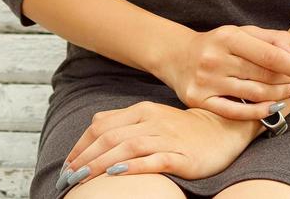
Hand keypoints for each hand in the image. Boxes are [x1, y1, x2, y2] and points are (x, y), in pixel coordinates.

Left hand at [58, 101, 254, 187]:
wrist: (222, 131)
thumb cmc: (182, 128)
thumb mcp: (151, 117)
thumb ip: (123, 120)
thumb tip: (94, 126)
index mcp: (141, 111)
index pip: (102, 126)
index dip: (81, 146)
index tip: (67, 165)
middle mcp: (151, 122)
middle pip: (110, 138)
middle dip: (85, 158)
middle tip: (68, 177)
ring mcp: (167, 138)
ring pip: (127, 148)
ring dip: (101, 163)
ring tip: (83, 178)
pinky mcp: (181, 156)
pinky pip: (154, 160)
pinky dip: (133, 166)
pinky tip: (117, 173)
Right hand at [155, 24, 289, 121]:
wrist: (175, 55)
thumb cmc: (216, 44)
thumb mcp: (240, 33)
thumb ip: (270, 39)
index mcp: (228, 37)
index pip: (270, 55)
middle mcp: (215, 58)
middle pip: (264, 76)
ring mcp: (206, 81)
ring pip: (253, 94)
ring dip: (279, 96)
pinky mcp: (198, 100)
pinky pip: (235, 111)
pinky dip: (259, 112)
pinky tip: (274, 108)